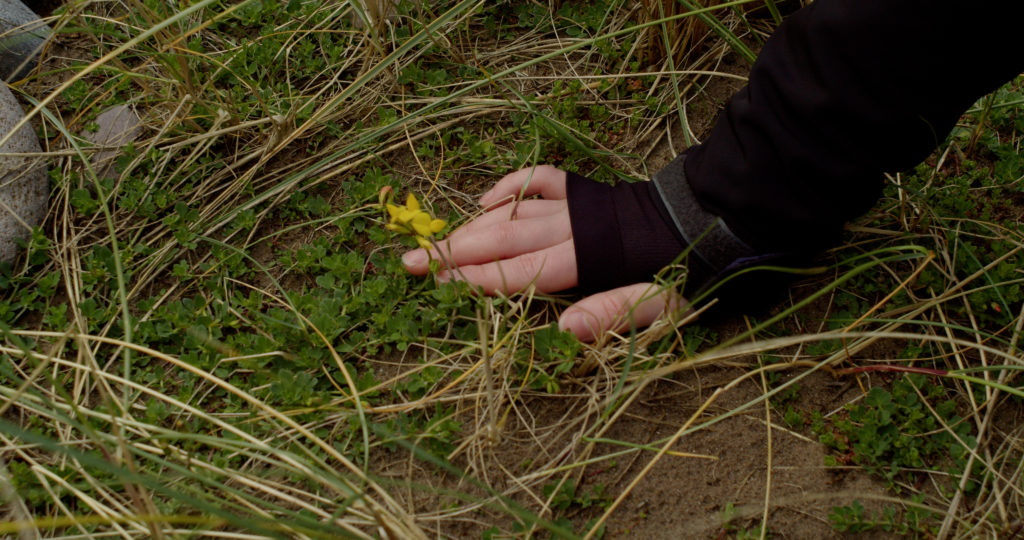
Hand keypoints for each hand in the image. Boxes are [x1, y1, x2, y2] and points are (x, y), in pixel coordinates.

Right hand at [401, 165, 685, 341]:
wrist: (706, 220)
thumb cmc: (681, 272)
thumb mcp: (660, 307)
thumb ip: (612, 315)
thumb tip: (565, 330)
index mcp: (586, 260)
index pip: (519, 272)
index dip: (477, 279)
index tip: (438, 283)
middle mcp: (571, 227)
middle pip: (503, 239)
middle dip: (455, 252)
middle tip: (410, 261)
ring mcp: (573, 205)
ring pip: (511, 213)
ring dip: (470, 227)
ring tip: (435, 241)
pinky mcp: (580, 192)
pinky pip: (537, 180)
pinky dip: (508, 187)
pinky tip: (484, 200)